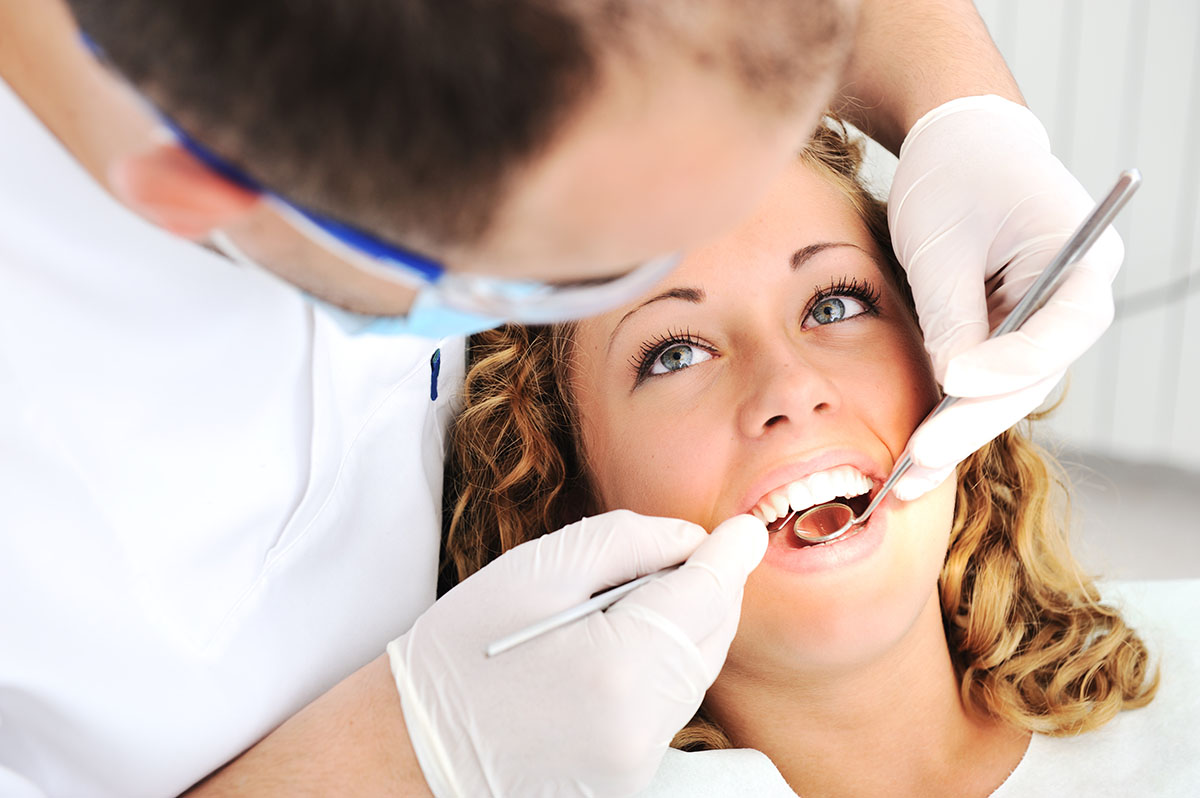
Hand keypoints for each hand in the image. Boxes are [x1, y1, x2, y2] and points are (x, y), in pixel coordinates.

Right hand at [388, 510, 767, 796]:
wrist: (410, 748)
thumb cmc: (459, 651)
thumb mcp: (534, 571)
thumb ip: (626, 543)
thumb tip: (694, 540)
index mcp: (615, 668)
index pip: (705, 599)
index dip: (728, 557)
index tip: (745, 531)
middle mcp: (638, 729)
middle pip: (709, 641)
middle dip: (709, 592)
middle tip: (685, 554)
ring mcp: (635, 767)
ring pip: (693, 677)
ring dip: (686, 630)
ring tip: (640, 599)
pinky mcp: (628, 785)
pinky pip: (668, 711)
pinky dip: (662, 671)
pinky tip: (624, 647)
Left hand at [887, 95, 1122, 498]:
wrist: (955, 144)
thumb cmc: (952, 175)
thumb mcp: (941, 241)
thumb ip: (950, 314)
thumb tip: (952, 386)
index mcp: (1079, 254)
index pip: (1062, 326)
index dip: (1011, 362)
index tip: (955, 381)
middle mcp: (1076, 293)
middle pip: (1033, 373)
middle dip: (972, 419)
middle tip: (919, 457)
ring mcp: (1045, 317)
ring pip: (1008, 389)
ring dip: (959, 433)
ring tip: (908, 478)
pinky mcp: (1013, 331)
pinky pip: (988, 380)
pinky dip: (952, 414)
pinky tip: (915, 457)